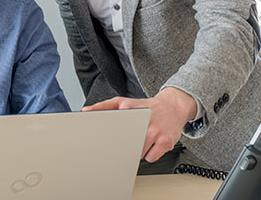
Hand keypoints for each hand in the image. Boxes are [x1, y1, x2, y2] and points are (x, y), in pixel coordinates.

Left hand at [82, 87, 196, 162]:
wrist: (173, 105)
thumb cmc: (147, 106)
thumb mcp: (123, 102)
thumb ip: (104, 106)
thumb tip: (86, 111)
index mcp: (129, 109)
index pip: (112, 128)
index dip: (107, 138)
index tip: (100, 144)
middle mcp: (143, 120)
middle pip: (125, 146)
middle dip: (126, 145)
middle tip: (131, 138)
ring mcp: (155, 131)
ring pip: (138, 154)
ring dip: (140, 150)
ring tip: (144, 138)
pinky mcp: (165, 142)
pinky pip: (150, 158)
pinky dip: (151, 154)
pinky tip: (153, 143)